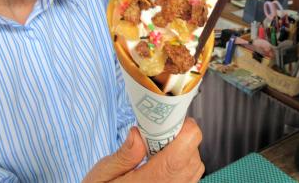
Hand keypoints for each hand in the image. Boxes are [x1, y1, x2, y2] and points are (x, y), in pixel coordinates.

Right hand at [83, 118, 203, 182]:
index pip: (184, 151)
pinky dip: (183, 165)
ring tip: (159, 150)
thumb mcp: (103, 174)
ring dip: (184, 152)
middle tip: (160, 133)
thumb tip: (138, 134)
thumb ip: (124, 155)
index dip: (186, 130)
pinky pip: (191, 178)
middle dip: (181, 138)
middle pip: (192, 157)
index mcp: (151, 181)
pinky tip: (163, 163)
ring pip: (195, 167)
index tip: (174, 120)